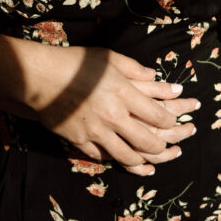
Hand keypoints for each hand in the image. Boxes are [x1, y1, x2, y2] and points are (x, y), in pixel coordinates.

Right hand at [28, 45, 198, 175]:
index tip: (180, 121)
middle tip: (171, 148)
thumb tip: (158, 77)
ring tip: (152, 162)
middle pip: (147, 141)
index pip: (158, 115)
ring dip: (143, 161)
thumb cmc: (76, 63)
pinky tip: (123, 160)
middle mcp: (113, 116)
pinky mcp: (80, 141)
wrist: (41, 77)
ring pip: (127, 156)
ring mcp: (96, 132)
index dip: (173, 121)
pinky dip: (116, 159)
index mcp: (124, 93)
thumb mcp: (110, 58)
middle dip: (164, 147)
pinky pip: (103, 156)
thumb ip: (136, 70)